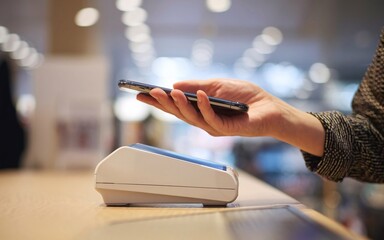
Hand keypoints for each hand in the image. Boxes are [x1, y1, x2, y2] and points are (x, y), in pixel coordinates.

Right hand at [137, 78, 285, 136]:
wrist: (269, 107)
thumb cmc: (245, 96)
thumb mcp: (218, 85)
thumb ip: (198, 85)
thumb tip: (176, 84)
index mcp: (200, 110)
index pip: (176, 106)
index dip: (159, 101)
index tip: (141, 93)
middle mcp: (204, 121)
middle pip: (179, 114)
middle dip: (163, 103)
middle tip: (148, 93)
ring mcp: (213, 127)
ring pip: (192, 118)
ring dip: (180, 104)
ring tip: (170, 92)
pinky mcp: (226, 129)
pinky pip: (211, 119)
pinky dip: (204, 106)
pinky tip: (199, 95)